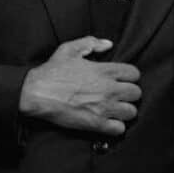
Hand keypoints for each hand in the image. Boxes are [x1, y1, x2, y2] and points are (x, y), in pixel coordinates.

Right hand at [19, 36, 140, 135]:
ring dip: (124, 111)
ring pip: (131, 112)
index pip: (134, 74)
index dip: (130, 77)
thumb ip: (91, 43)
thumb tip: (108, 44)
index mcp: (105, 70)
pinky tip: (108, 122)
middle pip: (136, 93)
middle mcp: (109, 88)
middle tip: (119, 96)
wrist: (36, 92)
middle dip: (129, 94)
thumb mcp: (69, 49)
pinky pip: (119, 129)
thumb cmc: (52, 71)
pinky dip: (116, 127)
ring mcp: (104, 107)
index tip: (122, 80)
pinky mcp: (96, 123)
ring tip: (115, 110)